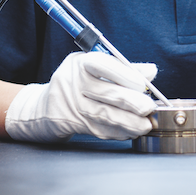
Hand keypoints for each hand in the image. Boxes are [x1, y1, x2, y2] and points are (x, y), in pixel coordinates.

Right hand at [4, 52, 156, 141]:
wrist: (45, 106)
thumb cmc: (76, 81)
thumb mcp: (95, 67)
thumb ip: (123, 68)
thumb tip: (151, 71)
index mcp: (81, 63)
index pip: (103, 65)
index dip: (125, 74)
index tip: (143, 84)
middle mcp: (74, 82)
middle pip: (107, 92)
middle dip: (132, 102)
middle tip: (149, 107)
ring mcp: (72, 104)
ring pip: (105, 114)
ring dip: (128, 122)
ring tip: (145, 125)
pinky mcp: (72, 123)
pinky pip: (99, 129)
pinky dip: (118, 132)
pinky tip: (131, 131)